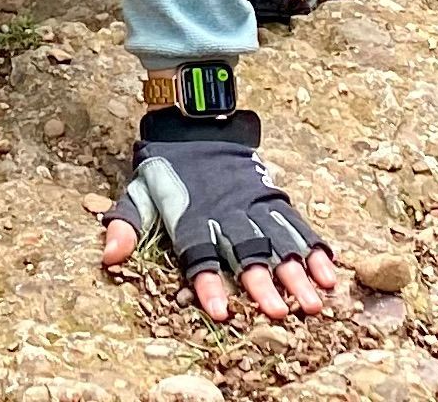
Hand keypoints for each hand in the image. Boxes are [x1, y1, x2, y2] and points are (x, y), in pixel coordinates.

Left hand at [97, 110, 347, 322]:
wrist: (194, 123)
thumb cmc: (165, 169)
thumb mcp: (137, 192)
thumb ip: (125, 224)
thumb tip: (108, 258)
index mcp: (191, 217)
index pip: (200, 255)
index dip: (209, 283)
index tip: (221, 312)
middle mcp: (226, 214)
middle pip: (247, 252)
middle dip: (263, 284)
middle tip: (278, 314)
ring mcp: (254, 205)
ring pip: (279, 242)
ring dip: (296, 275)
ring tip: (312, 306)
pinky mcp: (273, 197)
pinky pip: (297, 225)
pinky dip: (314, 249)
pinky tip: (329, 274)